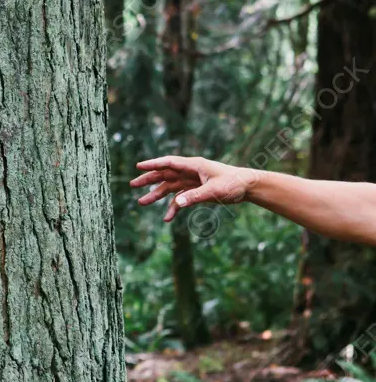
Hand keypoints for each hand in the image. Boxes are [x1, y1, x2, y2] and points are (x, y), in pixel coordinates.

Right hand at [130, 155, 257, 222]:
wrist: (248, 187)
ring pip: (170, 187)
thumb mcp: (213, 191)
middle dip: (149, 179)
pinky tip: (167, 218)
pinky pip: (181, 199)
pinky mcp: (197, 191)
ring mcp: (193, 181)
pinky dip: (174, 208)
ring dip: (157, 195)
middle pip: (165, 174)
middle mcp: (190, 172)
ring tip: (142, 202)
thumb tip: (177, 204)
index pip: (168, 163)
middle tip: (133, 184)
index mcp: (193, 165)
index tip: (138, 167)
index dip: (152, 164)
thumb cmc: (233, 183)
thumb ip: (194, 197)